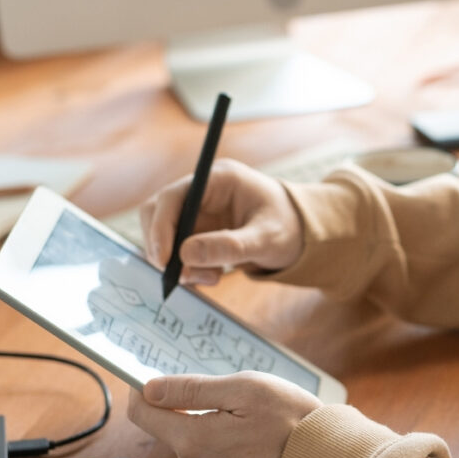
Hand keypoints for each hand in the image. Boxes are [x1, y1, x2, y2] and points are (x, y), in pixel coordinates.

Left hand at [127, 371, 322, 457]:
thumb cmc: (294, 425)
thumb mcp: (247, 389)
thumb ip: (192, 389)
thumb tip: (149, 389)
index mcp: (192, 440)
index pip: (144, 413)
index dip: (147, 394)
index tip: (154, 386)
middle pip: (178, 439)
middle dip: (202, 424)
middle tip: (244, 418)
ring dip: (217, 451)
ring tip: (258, 445)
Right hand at [140, 158, 303, 284]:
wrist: (300, 235)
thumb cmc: (289, 227)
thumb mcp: (267, 239)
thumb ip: (231, 246)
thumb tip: (186, 255)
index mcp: (219, 179)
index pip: (173, 196)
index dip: (161, 227)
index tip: (164, 260)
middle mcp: (202, 191)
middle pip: (158, 214)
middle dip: (165, 248)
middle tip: (185, 277)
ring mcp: (197, 211)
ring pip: (164, 236)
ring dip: (179, 263)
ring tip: (211, 278)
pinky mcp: (197, 231)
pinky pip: (177, 250)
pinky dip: (188, 268)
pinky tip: (211, 277)